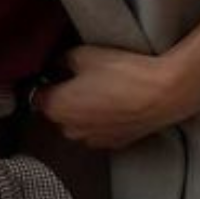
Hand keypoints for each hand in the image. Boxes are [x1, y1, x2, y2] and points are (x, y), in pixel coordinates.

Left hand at [31, 43, 199, 150]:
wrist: (162, 95)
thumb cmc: (122, 73)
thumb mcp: (83, 54)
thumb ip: (61, 60)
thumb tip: (56, 64)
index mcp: (57, 108)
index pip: (36, 96)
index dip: (44, 80)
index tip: (53, 70)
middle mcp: (70, 130)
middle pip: (58, 111)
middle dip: (64, 96)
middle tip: (80, 76)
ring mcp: (92, 140)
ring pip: (78, 122)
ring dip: (83, 110)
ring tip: (102, 89)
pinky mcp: (114, 144)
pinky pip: (98, 130)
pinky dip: (102, 119)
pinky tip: (116, 102)